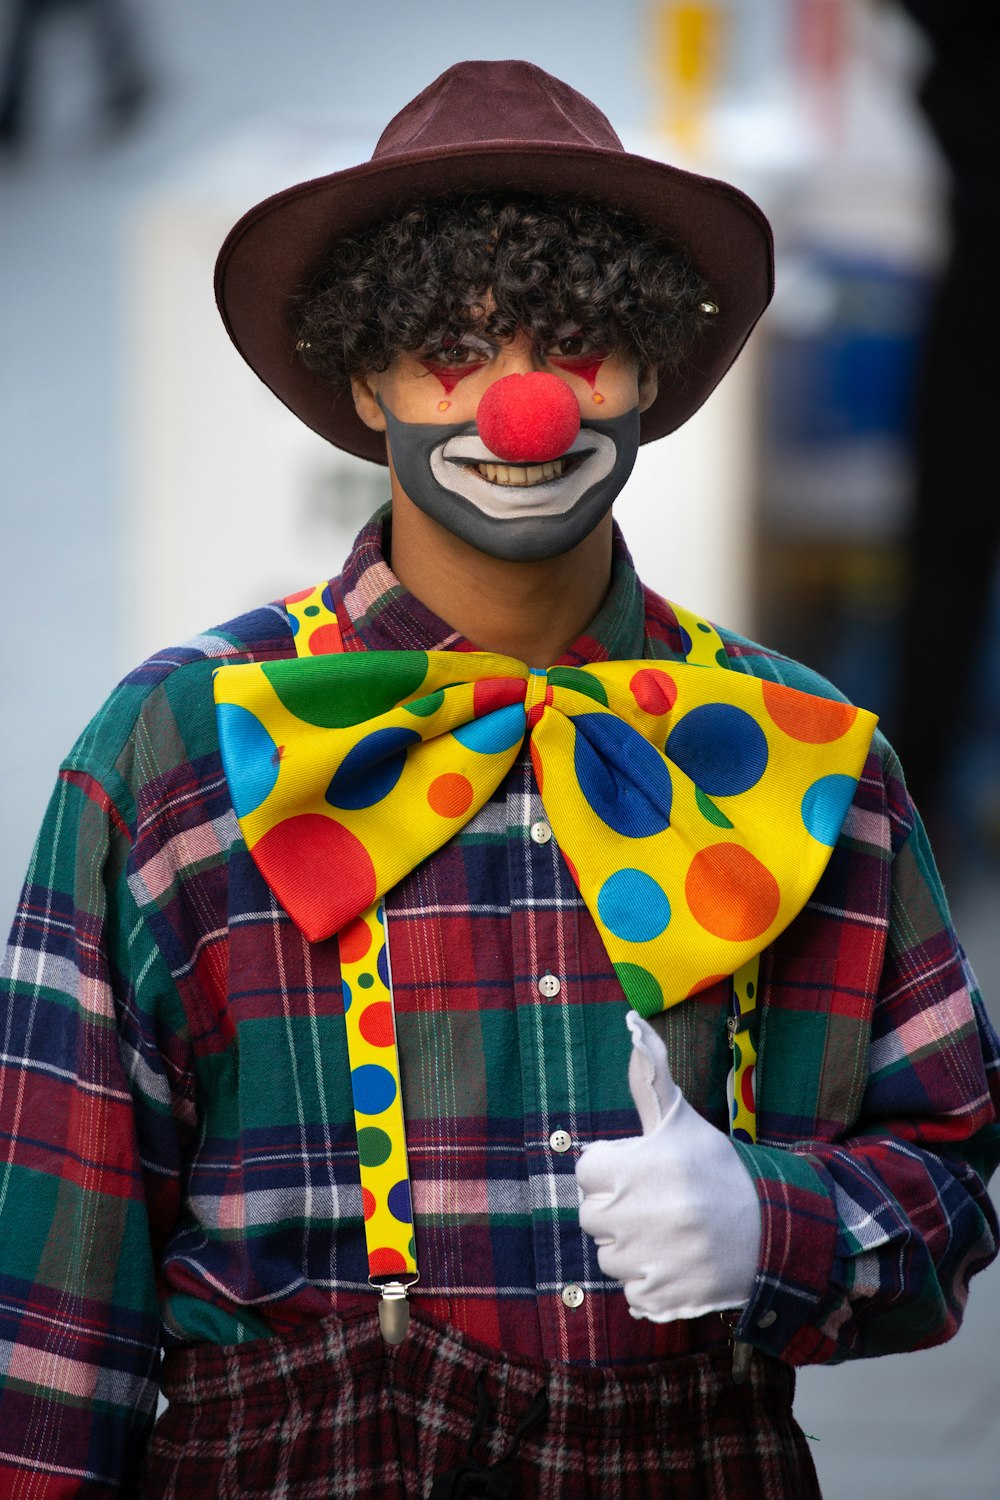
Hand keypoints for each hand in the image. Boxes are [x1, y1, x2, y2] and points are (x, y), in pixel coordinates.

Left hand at [575, 1010, 760, 1322]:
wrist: (775, 1229)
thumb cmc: (718, 1168)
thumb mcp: (681, 1120)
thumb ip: (649, 1073)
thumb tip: (631, 1020)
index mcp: (635, 1168)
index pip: (586, 1172)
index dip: (614, 1168)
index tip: (645, 1169)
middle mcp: (637, 1217)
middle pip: (592, 1216)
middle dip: (621, 1207)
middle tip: (661, 1201)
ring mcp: (648, 1262)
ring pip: (609, 1256)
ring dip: (634, 1246)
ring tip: (673, 1231)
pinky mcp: (661, 1299)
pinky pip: (630, 1291)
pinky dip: (651, 1281)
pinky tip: (679, 1261)